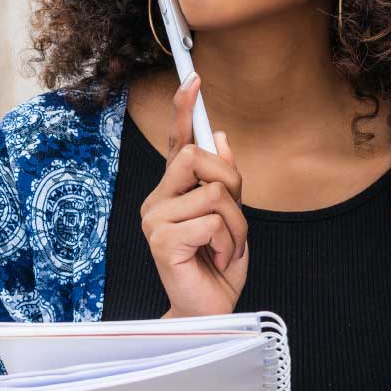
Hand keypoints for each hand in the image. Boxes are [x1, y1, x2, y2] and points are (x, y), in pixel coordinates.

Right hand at [140, 74, 248, 316]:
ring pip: (212, 193)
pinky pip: (212, 221)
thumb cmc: (217, 266)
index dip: (183, 110)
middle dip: (229, 182)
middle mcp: (156, 202)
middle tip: (234, 215)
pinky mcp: (161, 241)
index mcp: (170, 193)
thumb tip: (220, 136)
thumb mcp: (231, 218)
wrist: (208, 311)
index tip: (192, 78)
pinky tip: (218, 258)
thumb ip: (224, 181)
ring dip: (236, 224)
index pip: (175, 145)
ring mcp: (154, 221)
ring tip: (227, 247)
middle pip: (196, 158)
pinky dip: (229, 241)